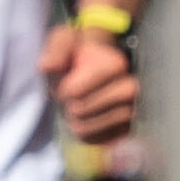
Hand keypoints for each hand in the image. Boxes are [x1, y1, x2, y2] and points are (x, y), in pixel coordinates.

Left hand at [41, 18, 141, 148]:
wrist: (105, 64)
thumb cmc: (82, 51)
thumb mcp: (66, 39)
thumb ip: (57, 49)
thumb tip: (47, 65)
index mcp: (116, 65)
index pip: (72, 92)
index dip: (61, 88)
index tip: (67, 79)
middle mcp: (131, 90)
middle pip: (79, 112)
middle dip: (68, 104)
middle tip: (73, 92)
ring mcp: (132, 113)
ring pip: (85, 130)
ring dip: (75, 119)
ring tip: (82, 103)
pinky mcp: (128, 131)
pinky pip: (94, 141)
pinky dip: (85, 132)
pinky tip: (89, 117)